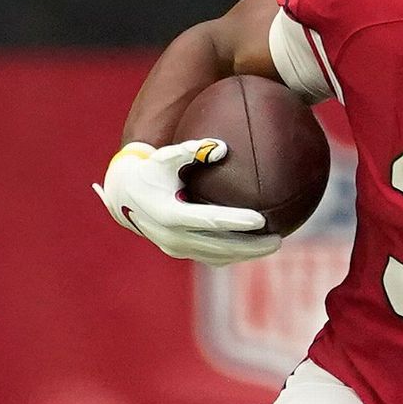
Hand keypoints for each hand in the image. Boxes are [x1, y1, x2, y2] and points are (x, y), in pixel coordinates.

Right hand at [93, 139, 281, 265]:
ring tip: (273, 244)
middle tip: (278, 239)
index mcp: (169, 214)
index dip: (235, 221)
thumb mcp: (165, 156)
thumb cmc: (151, 170)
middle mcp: (172, 236)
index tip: (261, 219)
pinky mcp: (179, 251)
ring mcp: (175, 248)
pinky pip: (211, 257)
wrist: (124, 195)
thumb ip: (192, 149)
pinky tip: (255, 245)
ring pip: (217, 257)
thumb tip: (222, 147)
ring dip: (246, 253)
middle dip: (250, 246)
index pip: (209, 221)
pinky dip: (233, 253)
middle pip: (219, 247)